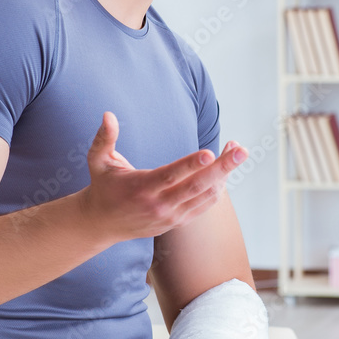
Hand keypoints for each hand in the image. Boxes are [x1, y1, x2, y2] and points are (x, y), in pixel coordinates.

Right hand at [78, 112, 245, 242]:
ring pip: (205, 196)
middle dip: (222, 168)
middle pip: (196, 186)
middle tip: (241, 150)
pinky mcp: (178, 221)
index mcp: (141, 188)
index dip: (191, 164)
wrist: (102, 224)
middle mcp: (159, 205)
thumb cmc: (103, 186)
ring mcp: (171, 216)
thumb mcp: (98, 161)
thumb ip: (104, 138)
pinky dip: (218, 188)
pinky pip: (204, 205)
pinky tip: (225, 169)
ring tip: (237, 151)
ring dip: (224, 174)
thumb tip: (108, 114)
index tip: (210, 152)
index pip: (170, 176)